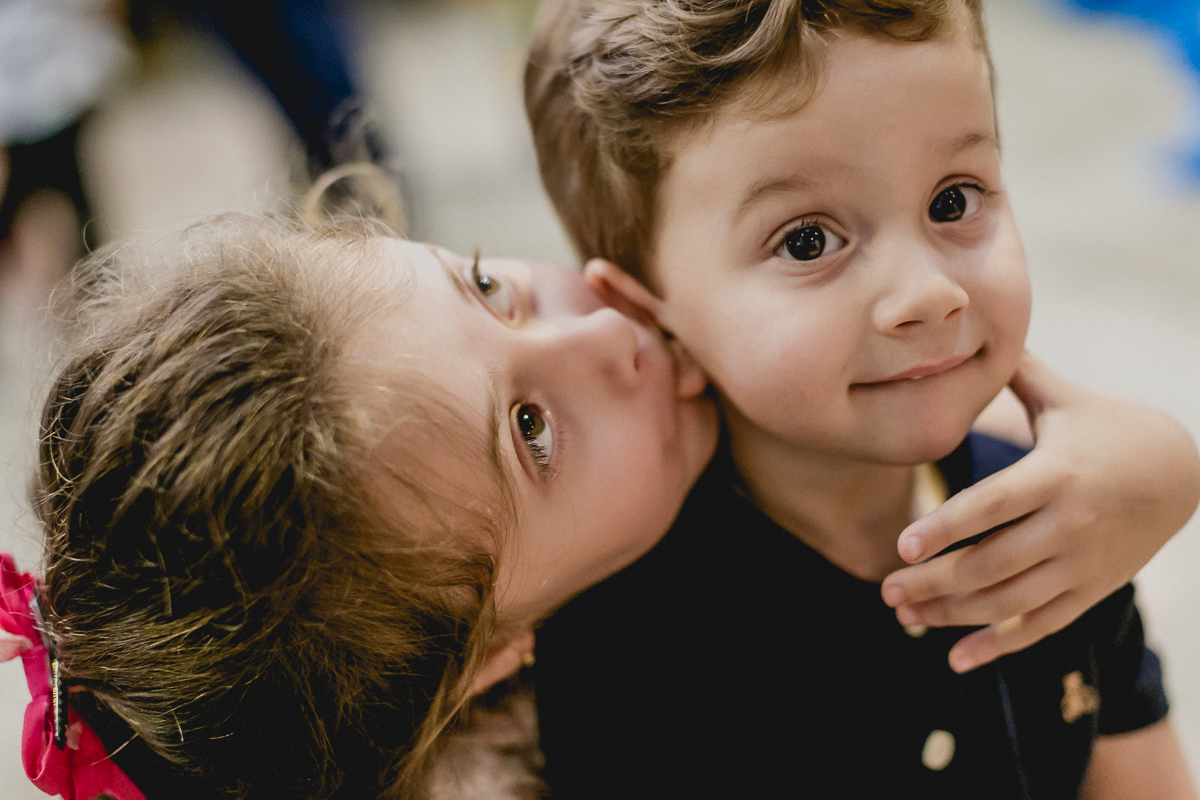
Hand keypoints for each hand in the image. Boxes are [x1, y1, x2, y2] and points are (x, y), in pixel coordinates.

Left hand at [880, 352, 1199, 672]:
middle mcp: (1069, 524)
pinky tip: (955, 658)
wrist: (1186, 472)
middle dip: (935, 581)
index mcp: (1056, 474)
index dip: (947, 527)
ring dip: (954, 615)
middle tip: (887, 589)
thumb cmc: (1108, 427)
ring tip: (904, 614)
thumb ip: (1014, 373)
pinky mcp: (1091, 589)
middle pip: (994, 563)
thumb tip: (965, 326)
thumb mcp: (1065, 398)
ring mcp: (1082, 563)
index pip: (993, 506)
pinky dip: (998, 646)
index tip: (902, 545)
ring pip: (1012, 601)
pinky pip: (1041, 625)